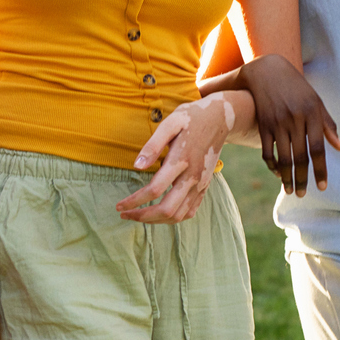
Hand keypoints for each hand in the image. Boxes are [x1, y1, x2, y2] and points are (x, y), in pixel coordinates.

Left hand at [120, 95, 236, 224]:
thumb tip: (136, 166)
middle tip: (124, 214)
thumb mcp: (170, 123)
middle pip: (167, 209)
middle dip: (143, 216)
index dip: (134, 201)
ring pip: (179, 215)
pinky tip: (159, 214)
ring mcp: (201, 184)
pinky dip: (173, 218)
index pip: (154, 189)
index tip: (119, 205)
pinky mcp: (205, 186)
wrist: (221, 118)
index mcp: (181, 160)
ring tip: (138, 216)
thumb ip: (153, 145)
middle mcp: (193, 176)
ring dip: (156, 220)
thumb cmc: (190, 118)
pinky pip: (190, 211)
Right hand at [239, 55, 339, 194]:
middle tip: (304, 195)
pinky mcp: (263, 125)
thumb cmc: (297, 88)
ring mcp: (277, 122)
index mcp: (311, 114)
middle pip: (299, 157)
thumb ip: (328, 125)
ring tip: (290, 191)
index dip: (320, 170)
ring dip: (286, 177)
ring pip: (283, 157)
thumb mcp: (316, 102)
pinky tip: (277, 173)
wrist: (267, 71)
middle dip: (302, 179)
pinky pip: (267, 151)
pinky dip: (272, 165)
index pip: (318, 149)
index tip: (322, 187)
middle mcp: (294, 119)